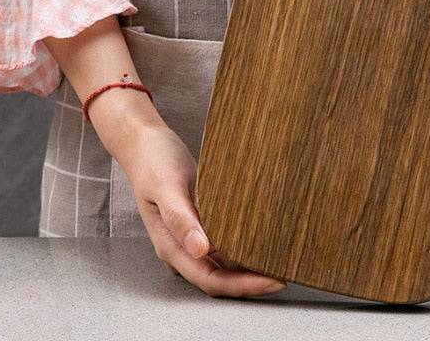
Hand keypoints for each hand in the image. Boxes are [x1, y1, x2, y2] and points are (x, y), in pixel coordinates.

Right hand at [118, 119, 287, 298]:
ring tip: (280, 259)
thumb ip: (181, 219)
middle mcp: (182, 248)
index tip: (271, 281)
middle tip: (285, 274)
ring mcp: (190, 237)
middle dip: (251, 281)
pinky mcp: (199, 222)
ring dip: (248, 266)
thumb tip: (201, 250)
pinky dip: (242, 245)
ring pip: (223, 263)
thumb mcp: (166, 187)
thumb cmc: (153, 162)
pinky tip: (262, 238)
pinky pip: (223, 242)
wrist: (144, 143)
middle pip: (219, 277)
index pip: (210, 279)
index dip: (241, 286)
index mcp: (171, 246)